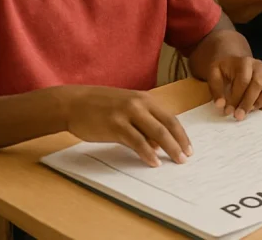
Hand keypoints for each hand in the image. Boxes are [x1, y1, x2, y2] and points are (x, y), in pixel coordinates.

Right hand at [61, 86, 191, 167]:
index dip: (182, 134)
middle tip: (186, 157)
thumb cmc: (100, 107)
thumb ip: (143, 123)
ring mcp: (128, 114)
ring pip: (156, 133)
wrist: (73, 103)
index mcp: (145, 99)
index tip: (188, 147)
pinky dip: (147, 153)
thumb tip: (159, 145)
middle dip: (179, 143)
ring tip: (175, 161)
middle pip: (167, 125)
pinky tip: (153, 162)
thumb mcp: (126, 108)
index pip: (170, 118)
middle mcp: (139, 104)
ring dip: (168, 149)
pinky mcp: (115, 126)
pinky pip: (137, 142)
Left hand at [206, 56, 261, 120]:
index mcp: (244, 62)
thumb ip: (216, 89)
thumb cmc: (224, 69)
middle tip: (239, 116)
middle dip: (247, 103)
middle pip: (257, 85)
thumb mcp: (214, 74)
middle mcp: (259, 65)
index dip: (236, 97)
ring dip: (259, 103)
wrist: (234, 61)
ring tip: (248, 112)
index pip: (243, 81)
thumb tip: (220, 105)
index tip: (228, 111)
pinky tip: (256, 108)